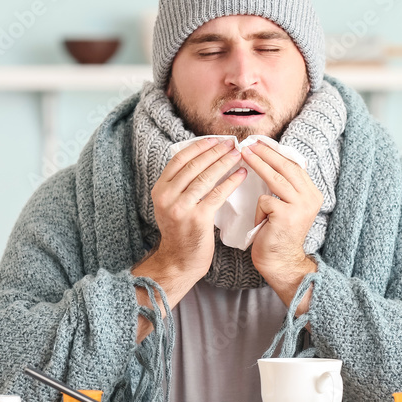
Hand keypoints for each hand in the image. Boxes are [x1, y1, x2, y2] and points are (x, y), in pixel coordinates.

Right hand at [131, 138, 245, 336]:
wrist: (179, 261)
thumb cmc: (181, 231)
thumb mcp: (171, 204)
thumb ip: (180, 184)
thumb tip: (202, 157)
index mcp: (159, 189)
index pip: (179, 159)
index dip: (199, 146)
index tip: (215, 139)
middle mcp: (166, 196)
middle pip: (194, 165)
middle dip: (215, 151)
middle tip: (232, 143)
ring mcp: (181, 207)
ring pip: (206, 177)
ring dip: (224, 162)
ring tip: (239, 154)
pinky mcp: (198, 218)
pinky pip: (218, 194)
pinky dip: (231, 181)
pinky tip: (242, 174)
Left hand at [241, 142, 319, 314]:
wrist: (281, 264)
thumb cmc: (277, 235)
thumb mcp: (286, 207)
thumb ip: (283, 187)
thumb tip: (266, 159)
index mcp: (312, 193)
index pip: (293, 165)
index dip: (275, 152)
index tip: (258, 143)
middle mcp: (311, 197)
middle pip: (286, 166)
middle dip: (265, 152)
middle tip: (248, 143)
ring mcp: (301, 206)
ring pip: (275, 178)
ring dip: (257, 164)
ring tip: (242, 154)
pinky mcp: (287, 215)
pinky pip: (265, 201)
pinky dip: (258, 210)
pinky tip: (261, 223)